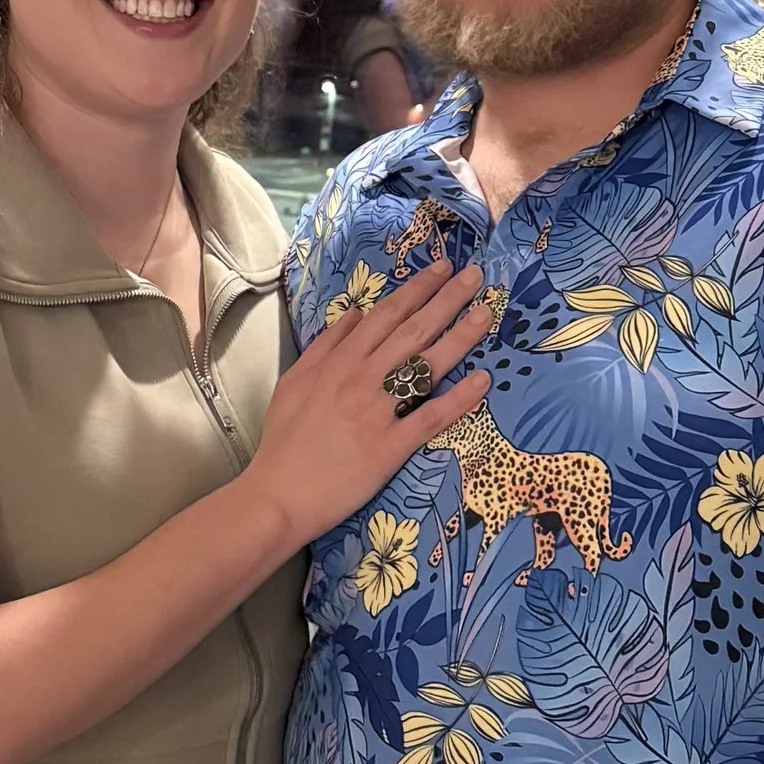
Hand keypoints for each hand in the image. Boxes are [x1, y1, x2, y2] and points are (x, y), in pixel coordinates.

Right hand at [251, 261, 491, 550]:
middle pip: (412, 330)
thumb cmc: (284, 441)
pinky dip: (458, 398)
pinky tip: (482, 381)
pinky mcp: (390, 447)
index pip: (385, 315)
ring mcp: (378, 412)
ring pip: (426, 365)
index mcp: (338, 361)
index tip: (441, 269)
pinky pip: (430, 417)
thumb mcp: (295, 382)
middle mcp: (362, 378)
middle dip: (446, 299)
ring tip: (486, 314)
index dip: (417, 290)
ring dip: (460, 337)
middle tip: (474, 276)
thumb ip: (325, 346)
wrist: (277, 494)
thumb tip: (354, 314)